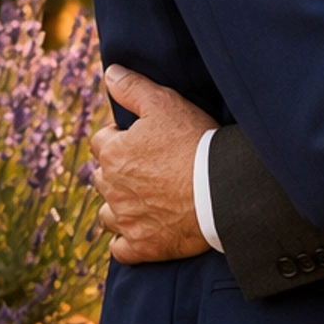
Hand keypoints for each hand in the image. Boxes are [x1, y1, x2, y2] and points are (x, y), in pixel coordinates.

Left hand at [91, 67, 216, 263]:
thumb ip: (132, 88)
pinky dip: (126, 241)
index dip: (121, 137)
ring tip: (144, 200)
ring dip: (119, 206)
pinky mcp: (142, 246)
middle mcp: (112, 188)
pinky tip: (141, 232)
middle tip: (150, 167)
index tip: (143, 139)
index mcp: (113, 153)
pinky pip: (120, 248)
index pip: (102, 142)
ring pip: (108, 213)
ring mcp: (126, 220)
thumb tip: (109, 75)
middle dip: (119, 171)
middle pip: (103, 177)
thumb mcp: (165, 103)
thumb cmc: (195, 142)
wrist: (221, 190)